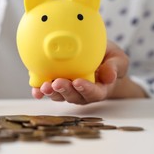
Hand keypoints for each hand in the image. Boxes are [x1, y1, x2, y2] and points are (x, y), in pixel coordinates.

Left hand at [31, 40, 147, 103]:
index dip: (86, 89)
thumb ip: (116, 66)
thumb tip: (110, 76)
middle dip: (64, 91)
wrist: (96, 56)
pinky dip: (40, 90)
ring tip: (44, 86)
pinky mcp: (55, 85)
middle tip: (57, 83)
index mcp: (99, 88)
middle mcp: (81, 93)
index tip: (78, 82)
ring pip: (58, 95)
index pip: (94, 93)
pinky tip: (35, 89)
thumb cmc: (108, 58)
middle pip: (73, 96)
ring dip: (51, 92)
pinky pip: (47, 89)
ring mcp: (67, 90)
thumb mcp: (117, 58)